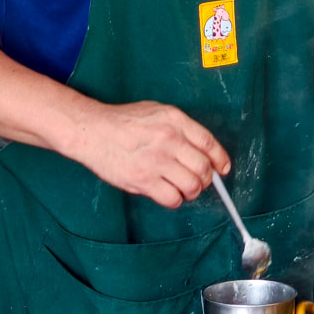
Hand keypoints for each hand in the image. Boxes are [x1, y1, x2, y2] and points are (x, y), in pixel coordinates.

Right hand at [71, 100, 230, 207]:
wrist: (90, 130)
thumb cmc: (123, 122)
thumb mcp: (157, 112)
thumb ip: (181, 129)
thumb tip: (204, 152)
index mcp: (175, 120)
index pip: (209, 144)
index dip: (220, 160)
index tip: (222, 169)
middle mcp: (169, 139)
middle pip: (203, 168)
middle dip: (206, 180)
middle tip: (199, 181)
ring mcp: (156, 161)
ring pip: (191, 186)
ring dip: (192, 192)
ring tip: (184, 189)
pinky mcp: (142, 180)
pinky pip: (172, 199)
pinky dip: (175, 200)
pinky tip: (168, 194)